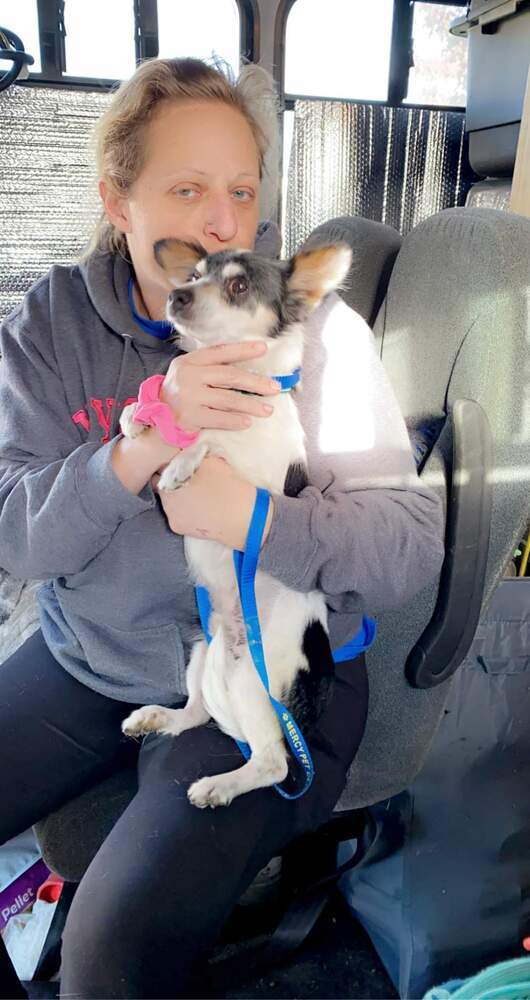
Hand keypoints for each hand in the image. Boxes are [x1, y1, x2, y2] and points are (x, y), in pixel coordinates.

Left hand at [153, 455, 272, 551]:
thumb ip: (192, 457)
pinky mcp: (175, 526)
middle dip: (173, 482)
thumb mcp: (210, 460)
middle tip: (191, 483)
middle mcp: (164, 491)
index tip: (183, 469)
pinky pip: (176, 516)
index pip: (164, 466)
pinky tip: (198, 511)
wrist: (240, 514)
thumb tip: (185, 455)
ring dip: (177, 498)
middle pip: (163, 483)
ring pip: (168, 501)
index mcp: (172, 472)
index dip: (173, 466)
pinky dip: (184, 513)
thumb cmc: (228, 484)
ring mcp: (168, 511)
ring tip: (197, 498)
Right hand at [160, 341, 280, 433]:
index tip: (264, 349)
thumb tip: (248, 368)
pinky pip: (219, 419)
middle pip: (229, 376)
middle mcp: (188, 376)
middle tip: (275, 387)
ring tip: (268, 409)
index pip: (220, 352)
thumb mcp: (188, 374)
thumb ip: (210, 368)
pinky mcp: (190, 417)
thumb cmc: (180, 396)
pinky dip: (235, 421)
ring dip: (251, 404)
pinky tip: (248, 421)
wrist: (155, 421)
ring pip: (227, 399)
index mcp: (189, 361)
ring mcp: (188, 397)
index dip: (242, 349)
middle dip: (255, 382)